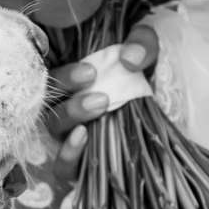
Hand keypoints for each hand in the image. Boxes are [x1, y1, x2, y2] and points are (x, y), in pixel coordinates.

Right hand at [35, 20, 161, 195]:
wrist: (159, 116)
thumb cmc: (142, 77)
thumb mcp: (146, 53)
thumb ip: (142, 43)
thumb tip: (130, 58)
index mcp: (73, 79)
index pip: (52, 76)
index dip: (64, 76)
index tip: (90, 72)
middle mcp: (64, 105)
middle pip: (50, 101)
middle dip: (71, 96)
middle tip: (101, 97)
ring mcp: (67, 134)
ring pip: (54, 126)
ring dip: (72, 116)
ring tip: (100, 108)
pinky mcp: (77, 164)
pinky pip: (61, 165)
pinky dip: (67, 154)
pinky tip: (82, 138)